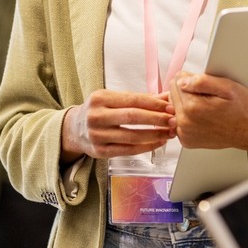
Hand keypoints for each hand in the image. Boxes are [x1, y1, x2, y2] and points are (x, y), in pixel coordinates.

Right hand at [61, 89, 175, 160]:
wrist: (74, 129)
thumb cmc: (99, 111)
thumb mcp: (113, 99)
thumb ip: (139, 98)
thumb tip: (167, 96)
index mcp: (100, 98)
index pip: (132, 100)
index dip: (153, 104)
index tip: (170, 107)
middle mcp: (96, 116)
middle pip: (133, 117)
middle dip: (157, 119)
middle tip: (174, 120)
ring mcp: (97, 135)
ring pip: (132, 136)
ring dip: (155, 135)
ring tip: (169, 132)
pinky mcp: (100, 151)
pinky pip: (128, 150)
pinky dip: (146, 147)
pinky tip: (158, 142)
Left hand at [171, 73, 247, 155]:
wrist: (247, 131)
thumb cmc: (240, 110)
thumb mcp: (227, 87)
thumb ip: (202, 81)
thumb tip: (182, 80)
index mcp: (192, 107)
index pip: (177, 81)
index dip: (192, 79)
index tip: (205, 87)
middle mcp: (185, 123)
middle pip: (173, 94)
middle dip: (187, 92)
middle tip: (207, 97)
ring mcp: (184, 134)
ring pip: (174, 108)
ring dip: (186, 104)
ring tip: (204, 108)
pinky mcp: (186, 140)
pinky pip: (178, 121)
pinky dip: (187, 118)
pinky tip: (201, 118)